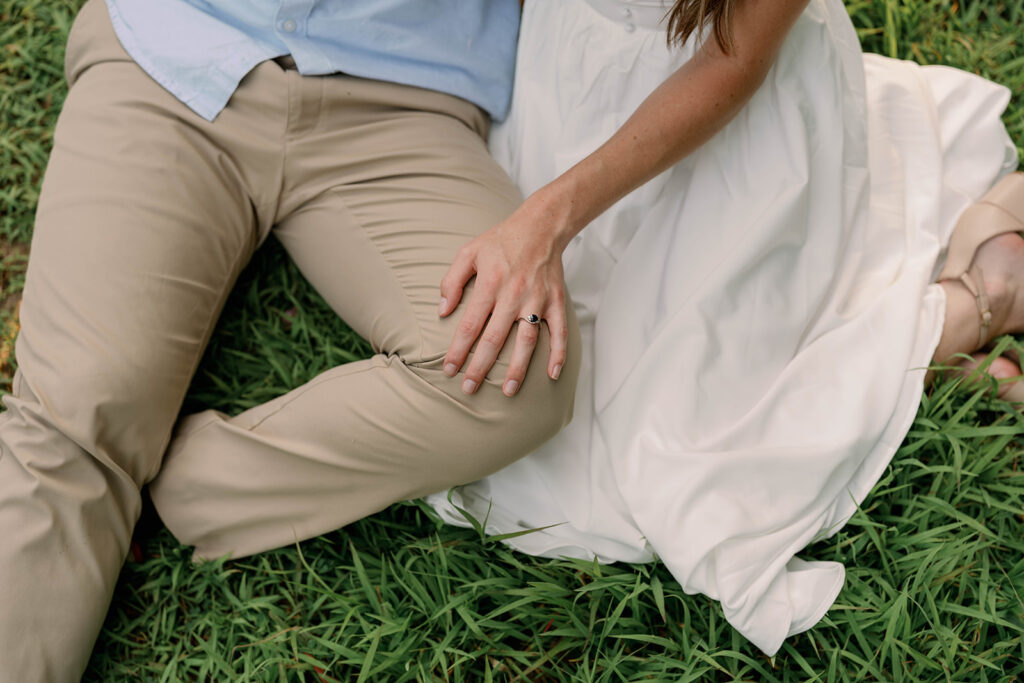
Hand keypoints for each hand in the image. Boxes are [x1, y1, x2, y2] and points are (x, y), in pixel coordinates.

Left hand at [439, 203, 569, 395]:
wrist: (541, 226)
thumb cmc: (500, 240)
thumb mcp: (468, 252)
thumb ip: (451, 281)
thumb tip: (442, 311)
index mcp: (490, 284)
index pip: (470, 325)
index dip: (458, 350)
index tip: (449, 370)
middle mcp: (513, 295)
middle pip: (495, 339)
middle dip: (480, 367)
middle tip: (469, 389)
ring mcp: (537, 300)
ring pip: (527, 341)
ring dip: (518, 368)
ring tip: (507, 391)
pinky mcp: (555, 301)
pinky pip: (559, 332)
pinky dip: (559, 354)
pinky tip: (553, 375)